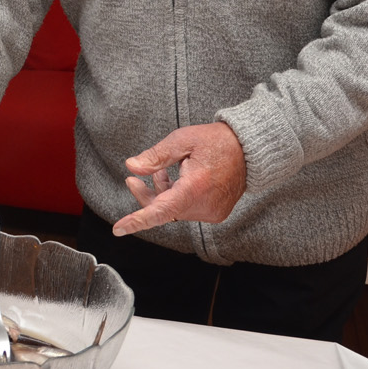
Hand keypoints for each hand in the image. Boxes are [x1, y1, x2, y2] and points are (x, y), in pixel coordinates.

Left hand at [113, 122, 246, 235]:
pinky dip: (175, 197)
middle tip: (132, 180)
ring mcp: (212, 212)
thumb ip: (156, 156)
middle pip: (164, 211)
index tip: (119, 228)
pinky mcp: (215, 213)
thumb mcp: (182, 140)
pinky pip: (186, 210)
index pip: (161, 211)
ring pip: (174, 211)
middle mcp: (205, 204)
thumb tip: (132, 166)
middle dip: (146, 197)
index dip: (138, 221)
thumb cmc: (217, 141)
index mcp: (196, 187)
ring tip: (160, 172)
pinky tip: (175, 179)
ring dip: (162, 194)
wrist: (248, 149)